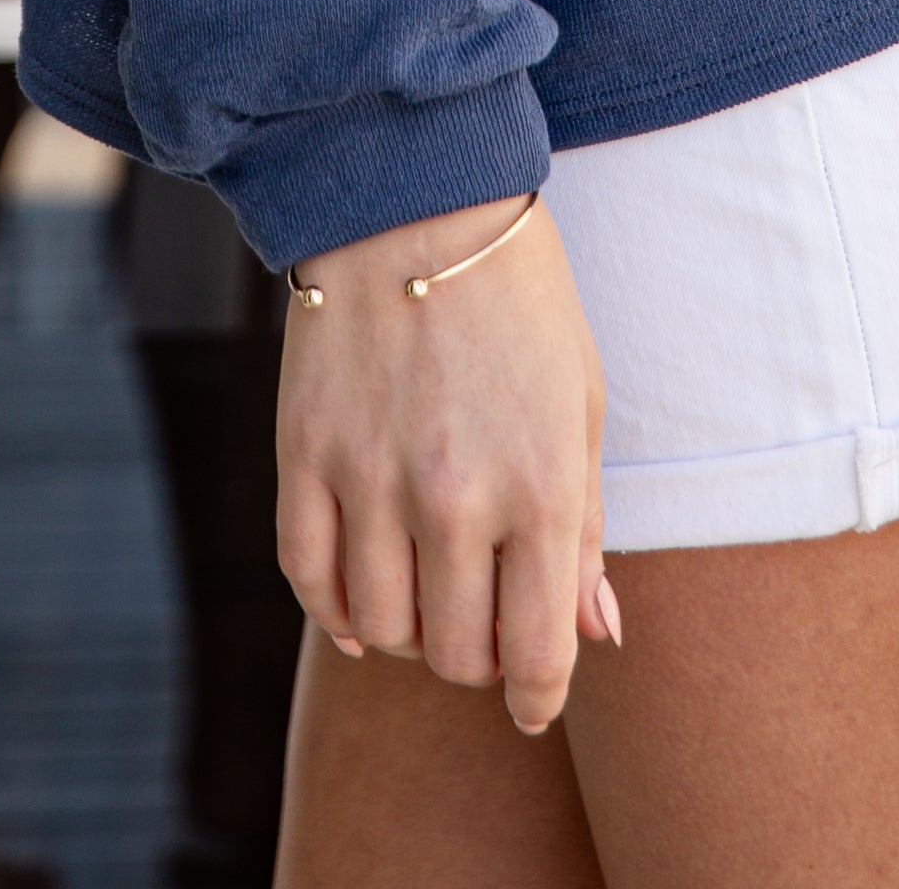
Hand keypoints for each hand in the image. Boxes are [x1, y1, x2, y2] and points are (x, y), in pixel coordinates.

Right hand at [274, 192, 620, 731]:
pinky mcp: (304, 455)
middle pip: (459, 654)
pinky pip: (312, 580)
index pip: (537, 653)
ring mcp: (372, 479)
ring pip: (384, 630)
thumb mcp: (578, 403)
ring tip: (425, 594)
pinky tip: (362, 601)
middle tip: (482, 620)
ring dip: (409, 634)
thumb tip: (594, 635)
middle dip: (478, 657)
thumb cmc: (517, 301)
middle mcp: (456, 495)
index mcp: (543, 485)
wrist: (412, 198)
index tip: (532, 701)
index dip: (537, 698)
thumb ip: (585, 529)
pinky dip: (337, 612)